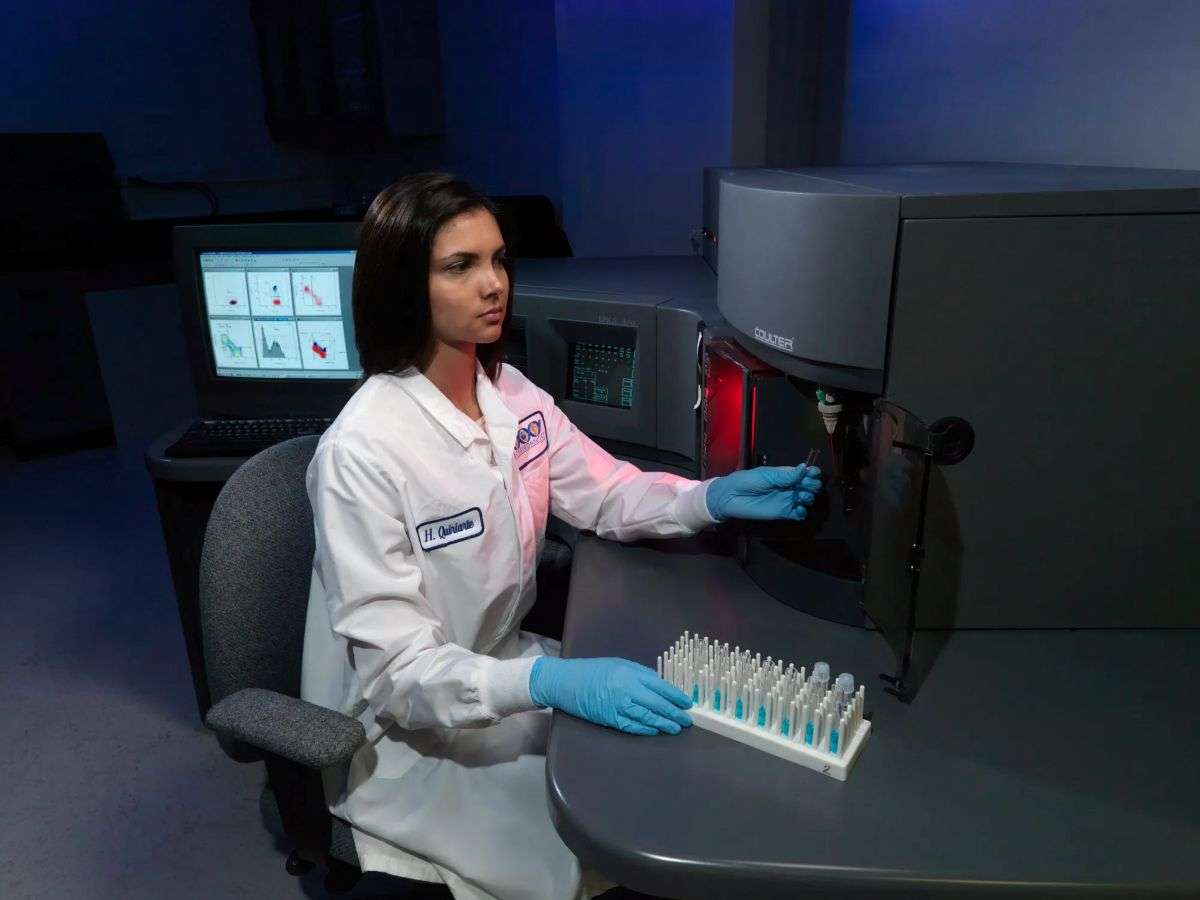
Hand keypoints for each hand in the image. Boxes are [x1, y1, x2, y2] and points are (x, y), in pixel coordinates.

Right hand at [529, 657, 692, 734]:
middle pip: (658, 704)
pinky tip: (655, 730)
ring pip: (647, 718)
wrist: (566, 682)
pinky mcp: (610, 719)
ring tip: (675, 728)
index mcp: (631, 673)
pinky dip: (645, 729)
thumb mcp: (619, 664)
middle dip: (674, 713)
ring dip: (663, 724)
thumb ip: (640, 673)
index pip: (661, 686)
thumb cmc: (592, 670)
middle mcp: (627, 690)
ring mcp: (618, 706)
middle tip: (687, 720)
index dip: (676, 696)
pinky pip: (632, 726)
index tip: (687, 703)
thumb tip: (659, 684)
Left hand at [705, 464, 822, 521]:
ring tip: (801, 497)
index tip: (813, 474)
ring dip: (809, 498)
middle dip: (813, 485)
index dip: (812, 473)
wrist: (732, 497)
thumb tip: (805, 467)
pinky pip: (798, 514)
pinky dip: (803, 512)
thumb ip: (786, 475)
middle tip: (806, 486)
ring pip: (807, 500)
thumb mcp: (766, 475)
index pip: (805, 473)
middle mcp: (789, 487)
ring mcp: (787, 500)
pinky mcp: (783, 513)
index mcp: (786, 474)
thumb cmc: (747, 481)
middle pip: (810, 486)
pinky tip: (799, 509)